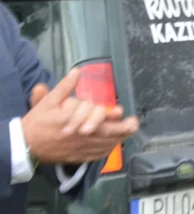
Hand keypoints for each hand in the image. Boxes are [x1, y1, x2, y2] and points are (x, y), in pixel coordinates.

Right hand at [21, 68, 139, 165]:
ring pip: (103, 145)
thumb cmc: (38, 123)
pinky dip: (107, 150)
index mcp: (72, 121)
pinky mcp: (78, 158)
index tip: (118, 110)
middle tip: (133, 123)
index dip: (106, 113)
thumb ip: (64, 87)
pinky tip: (115, 144)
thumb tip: (77, 71)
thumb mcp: (48, 102)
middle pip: (104, 133)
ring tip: (129, 131)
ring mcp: (79, 149)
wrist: (25, 146)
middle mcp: (78, 136)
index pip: (93, 116)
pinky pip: (96, 156)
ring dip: (118, 138)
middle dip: (121, 128)